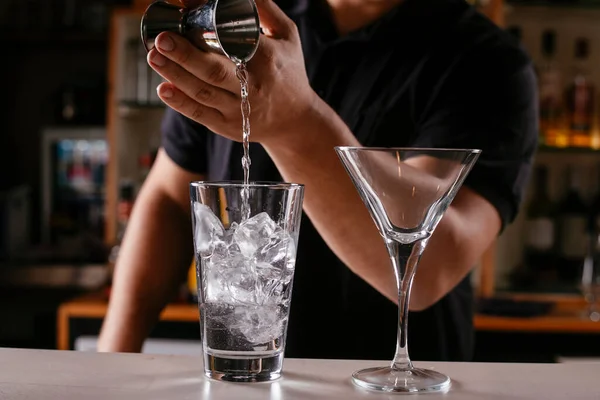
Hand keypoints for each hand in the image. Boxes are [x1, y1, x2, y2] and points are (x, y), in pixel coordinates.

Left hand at [148, 0, 318, 145]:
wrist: (296, 120)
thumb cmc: (289, 72)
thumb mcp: (287, 36)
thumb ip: (264, 9)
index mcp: (266, 60)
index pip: (234, 43)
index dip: (207, 31)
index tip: (185, 13)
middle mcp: (252, 87)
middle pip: (213, 71)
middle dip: (184, 55)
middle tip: (162, 39)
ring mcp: (238, 110)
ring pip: (202, 93)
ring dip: (175, 75)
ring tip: (154, 56)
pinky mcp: (227, 126)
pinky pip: (200, 115)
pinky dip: (180, 103)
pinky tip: (163, 88)